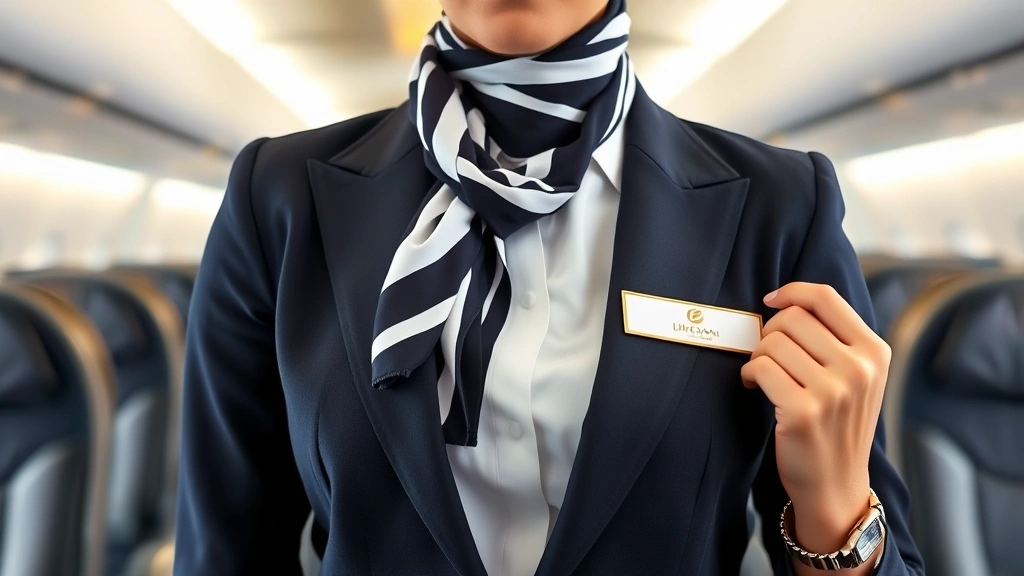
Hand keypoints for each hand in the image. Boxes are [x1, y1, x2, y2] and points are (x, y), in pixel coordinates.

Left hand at [741, 282, 890, 556]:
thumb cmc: (837, 423)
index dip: (791, 292)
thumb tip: (789, 299)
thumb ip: (835, 337)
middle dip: (770, 332)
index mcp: (875, 352)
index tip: (771, 301)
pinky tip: (754, 386)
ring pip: (772, 342)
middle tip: (769, 355)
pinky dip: (749, 374)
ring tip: (763, 375)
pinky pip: (759, 368)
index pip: (825, 297)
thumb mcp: (856, 376)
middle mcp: (859, 368)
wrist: (836, 483)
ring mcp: (833, 391)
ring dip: (758, 356)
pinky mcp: (803, 411)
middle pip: (792, 318)